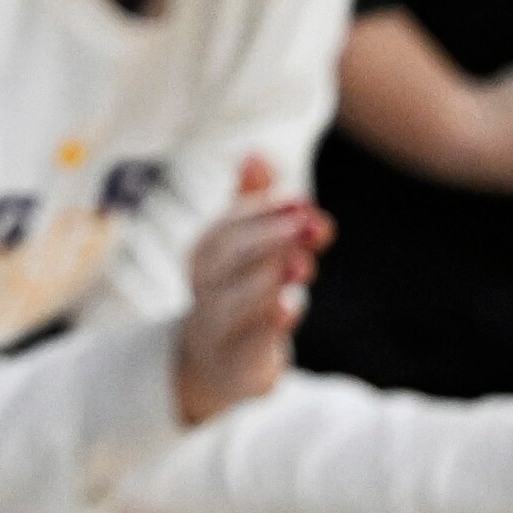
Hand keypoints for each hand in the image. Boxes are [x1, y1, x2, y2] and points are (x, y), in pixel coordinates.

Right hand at [173, 155, 329, 425]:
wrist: (210, 361)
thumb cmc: (235, 291)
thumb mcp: (242, 247)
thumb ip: (253, 203)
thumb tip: (256, 151)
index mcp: (207, 250)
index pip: (231, 224)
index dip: (266, 210)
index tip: (304, 201)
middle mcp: (204, 284)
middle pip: (231, 256)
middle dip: (270, 238)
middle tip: (308, 224)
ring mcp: (216, 324)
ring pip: (236, 299)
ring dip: (267, 279)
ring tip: (301, 263)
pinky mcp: (235, 361)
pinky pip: (248, 342)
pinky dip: (267, 325)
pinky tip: (291, 306)